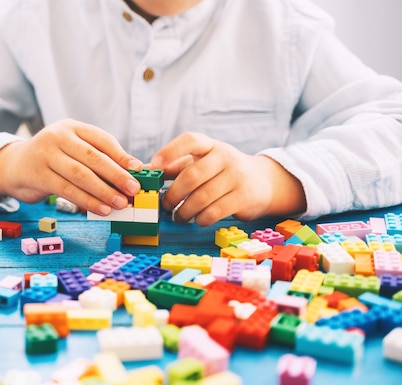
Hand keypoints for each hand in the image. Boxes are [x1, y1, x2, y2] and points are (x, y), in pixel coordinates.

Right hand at [0, 119, 142, 214]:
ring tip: (120, 203)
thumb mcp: (71, 150)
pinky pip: (67, 190)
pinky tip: (101, 209)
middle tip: (133, 189)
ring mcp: (45, 154)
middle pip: (93, 157)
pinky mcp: (38, 174)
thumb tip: (130, 174)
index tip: (138, 170)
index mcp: (72, 127)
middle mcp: (58, 136)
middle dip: (116, 175)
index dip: (122, 155)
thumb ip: (96, 158)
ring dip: (103, 191)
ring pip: (80, 175)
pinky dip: (87, 201)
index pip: (102, 139)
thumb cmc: (51, 160)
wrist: (13, 165)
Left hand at [151, 132, 305, 225]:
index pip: (190, 140)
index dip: (170, 151)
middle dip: (173, 195)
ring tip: (179, 217)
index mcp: (210, 146)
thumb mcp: (202, 162)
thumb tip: (145, 171)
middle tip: (166, 206)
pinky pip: (215, 211)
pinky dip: (201, 219)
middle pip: (192, 176)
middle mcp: (225, 157)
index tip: (155, 164)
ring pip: (202, 197)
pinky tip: (198, 219)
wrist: (263, 181)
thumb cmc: (222, 172)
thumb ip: (175, 166)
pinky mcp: (244, 196)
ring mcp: (237, 176)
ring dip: (185, 211)